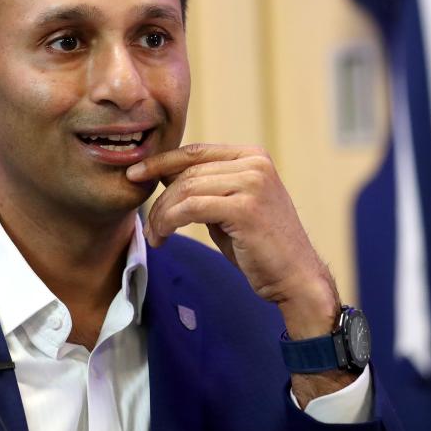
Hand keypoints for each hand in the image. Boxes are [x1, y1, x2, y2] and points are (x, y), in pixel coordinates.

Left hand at [126, 143, 339, 336]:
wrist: (296, 279)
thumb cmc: (260, 247)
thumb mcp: (231, 207)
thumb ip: (206, 188)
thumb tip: (164, 174)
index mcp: (253, 156)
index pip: (196, 151)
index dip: (161, 161)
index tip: (134, 174)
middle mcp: (255, 164)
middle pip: (188, 172)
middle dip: (161, 199)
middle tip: (149, 225)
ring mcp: (252, 183)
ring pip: (186, 190)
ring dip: (162, 214)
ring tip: (156, 235)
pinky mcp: (245, 207)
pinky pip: (191, 209)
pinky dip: (169, 223)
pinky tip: (164, 238)